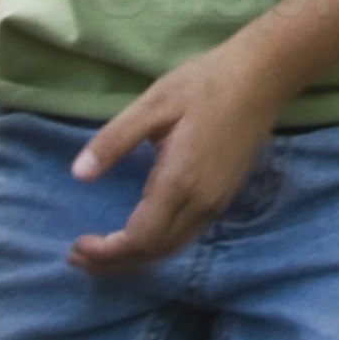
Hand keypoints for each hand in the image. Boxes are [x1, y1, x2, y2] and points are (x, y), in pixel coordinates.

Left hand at [66, 39, 284, 268]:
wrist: (262, 76)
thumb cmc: (204, 84)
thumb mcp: (154, 103)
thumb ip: (114, 140)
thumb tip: (78, 174)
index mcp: (180, 181)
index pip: (139, 239)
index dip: (105, 252)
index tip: (75, 246)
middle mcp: (201, 202)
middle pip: (153, 252)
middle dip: (113, 263)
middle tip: (77, 257)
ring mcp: (216, 202)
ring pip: (171, 248)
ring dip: (134, 258)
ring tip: (100, 253)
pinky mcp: (223, 196)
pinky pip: (184, 236)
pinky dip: (155, 246)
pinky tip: (138, 234)